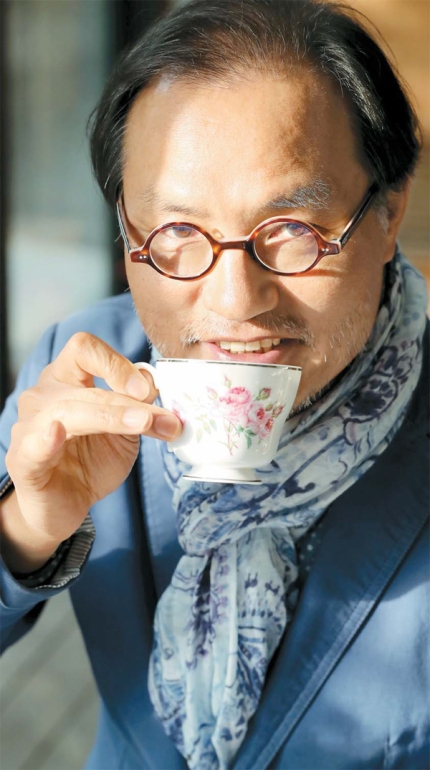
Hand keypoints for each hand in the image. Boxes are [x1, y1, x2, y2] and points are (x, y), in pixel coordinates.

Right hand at [1, 333, 181, 570]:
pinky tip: (57, 432)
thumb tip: (159, 387)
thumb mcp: (125, 431)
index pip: (84, 349)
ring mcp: (30, 426)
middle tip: (163, 419)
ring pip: (69, 411)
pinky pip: (34, 445)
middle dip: (130, 401)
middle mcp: (43, 395)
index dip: (116, 362)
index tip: (145, 389)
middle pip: (86, 385)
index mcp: (67, 379)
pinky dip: (47, 438)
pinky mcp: (23, 460)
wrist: (66, 506)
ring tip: (142, 424)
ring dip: (111, 416)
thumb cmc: (91, 462)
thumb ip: (139, 406)